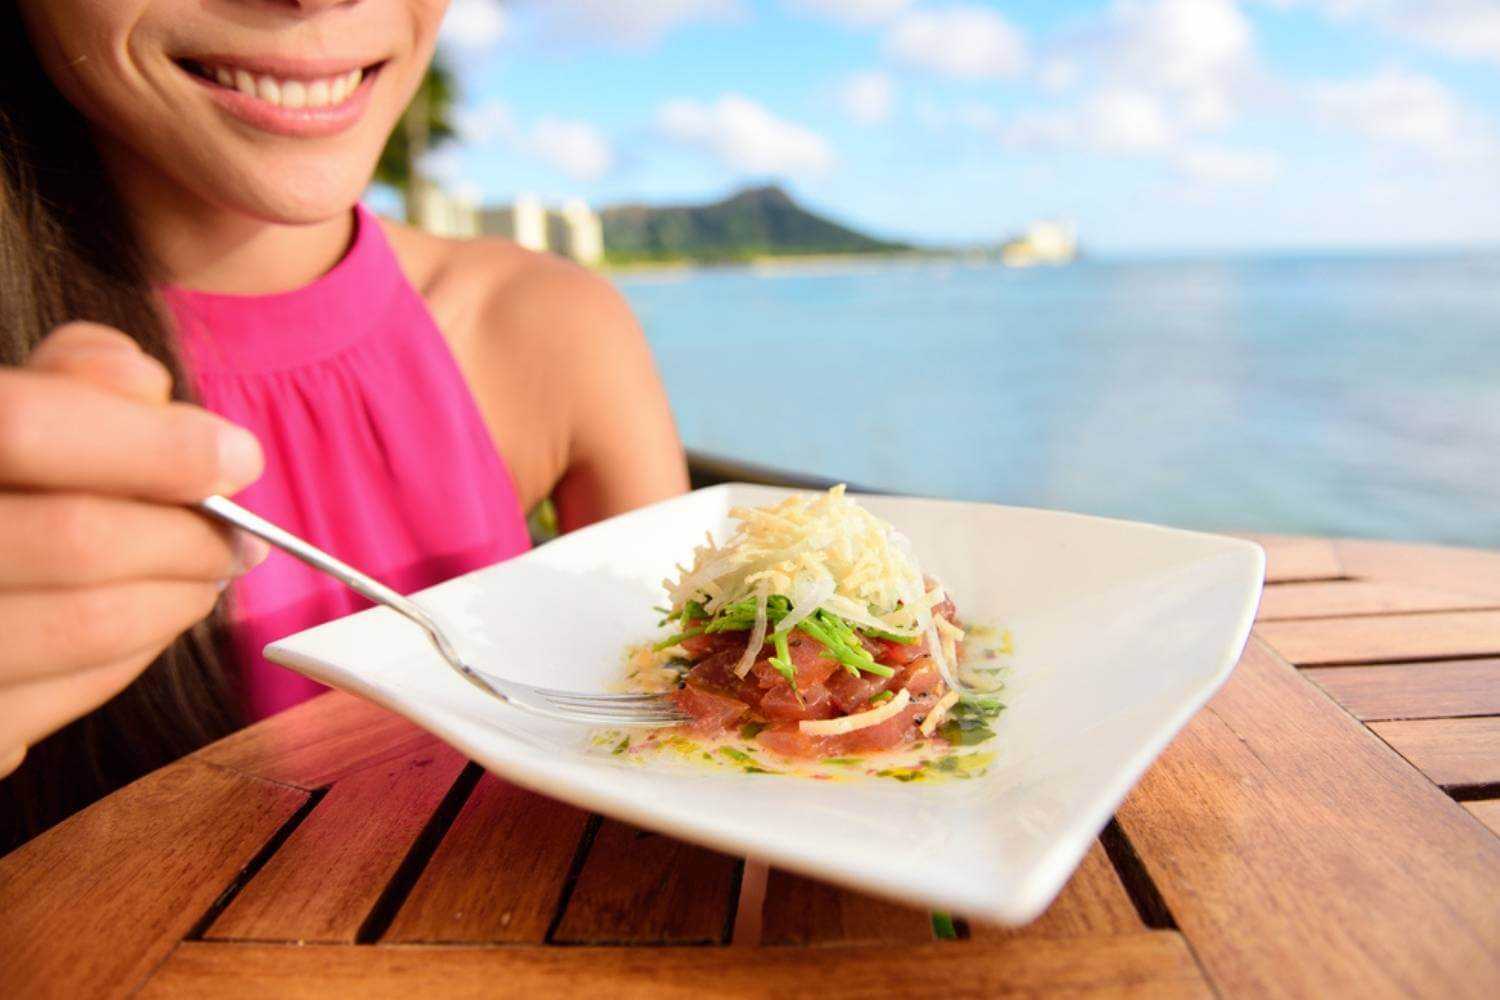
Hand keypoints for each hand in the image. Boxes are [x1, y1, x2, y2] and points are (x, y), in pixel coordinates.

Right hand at [0, 323, 265, 776]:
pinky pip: (77, 691)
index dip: (151, 445)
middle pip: (78, 540)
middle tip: (239, 536)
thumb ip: (67, 383)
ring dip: (179, 595)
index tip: (238, 458)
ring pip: (90, 625)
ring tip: (205, 573)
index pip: (25, 430)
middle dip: (189, 536)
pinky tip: (147, 617)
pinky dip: (138, 648)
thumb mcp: (0, 408)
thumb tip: (149, 389)